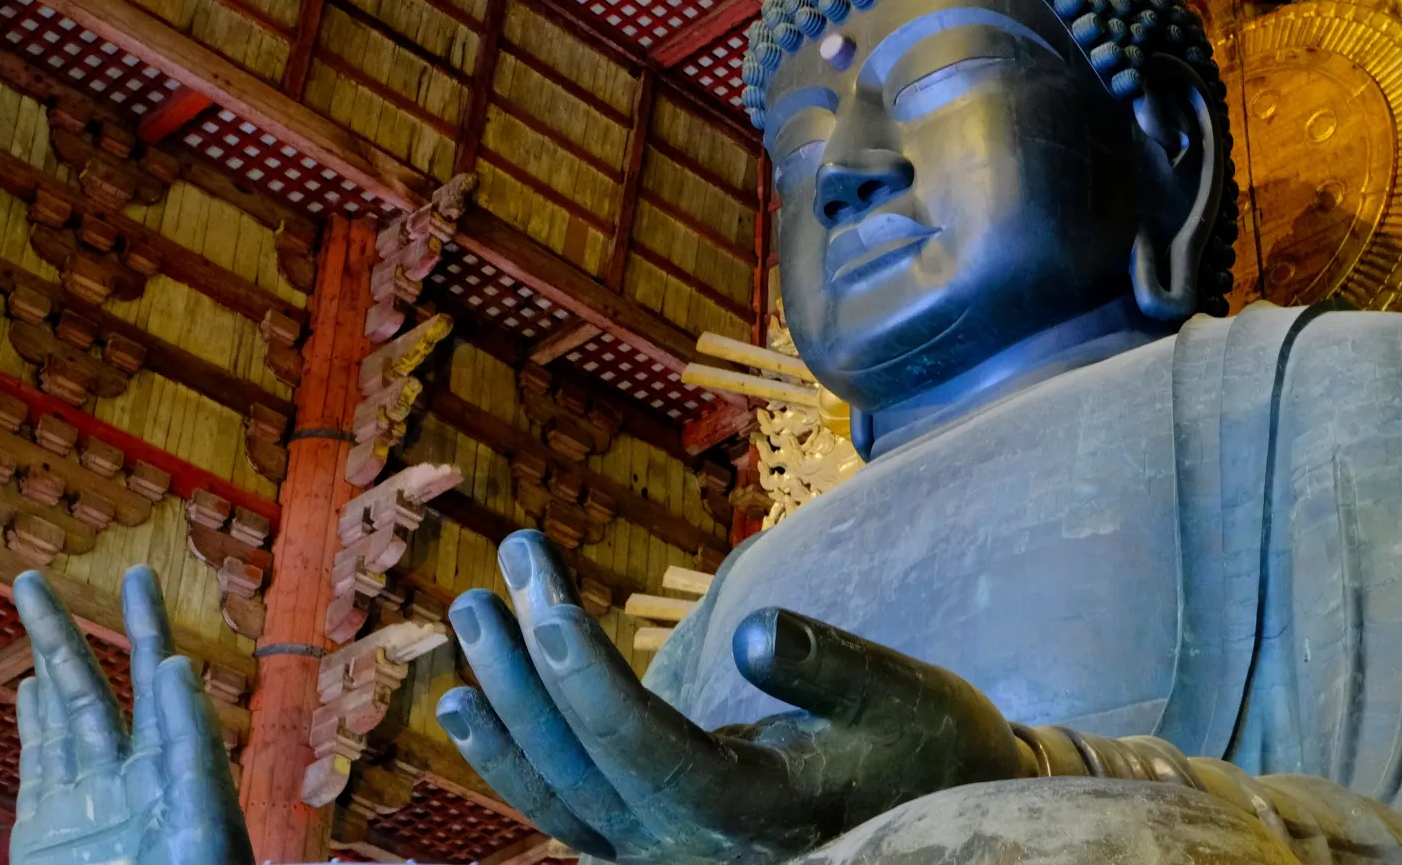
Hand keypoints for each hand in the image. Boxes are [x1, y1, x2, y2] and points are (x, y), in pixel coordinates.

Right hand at [11, 567, 250, 864]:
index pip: (162, 684)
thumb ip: (190, 745)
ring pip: (62, 717)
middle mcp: (134, 776)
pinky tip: (26, 689)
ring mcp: (88, 803)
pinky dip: (31, 726)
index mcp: (180, 769)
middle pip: (101, 688)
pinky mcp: (49, 834)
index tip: (138, 583)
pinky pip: (38, 766)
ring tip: (35, 608)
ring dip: (47, 665)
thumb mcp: (203, 816)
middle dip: (79, 632)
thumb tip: (173, 667)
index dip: (149, 633)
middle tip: (59, 576)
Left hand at [436, 531, 1028, 864]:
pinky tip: (464, 701)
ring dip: (502, 701)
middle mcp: (689, 851)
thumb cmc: (926, 746)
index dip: (581, 670)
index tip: (541, 591)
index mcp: (751, 814)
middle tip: (500, 565)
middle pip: (577, 760)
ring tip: (469, 612)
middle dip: (526, 660)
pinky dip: (509, 753)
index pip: (637, 742)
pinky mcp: (651, 846)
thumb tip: (759, 631)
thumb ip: (828, 667)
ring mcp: (663, 859)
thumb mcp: (902, 694)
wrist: (937, 818)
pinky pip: (560, 805)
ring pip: (553, 790)